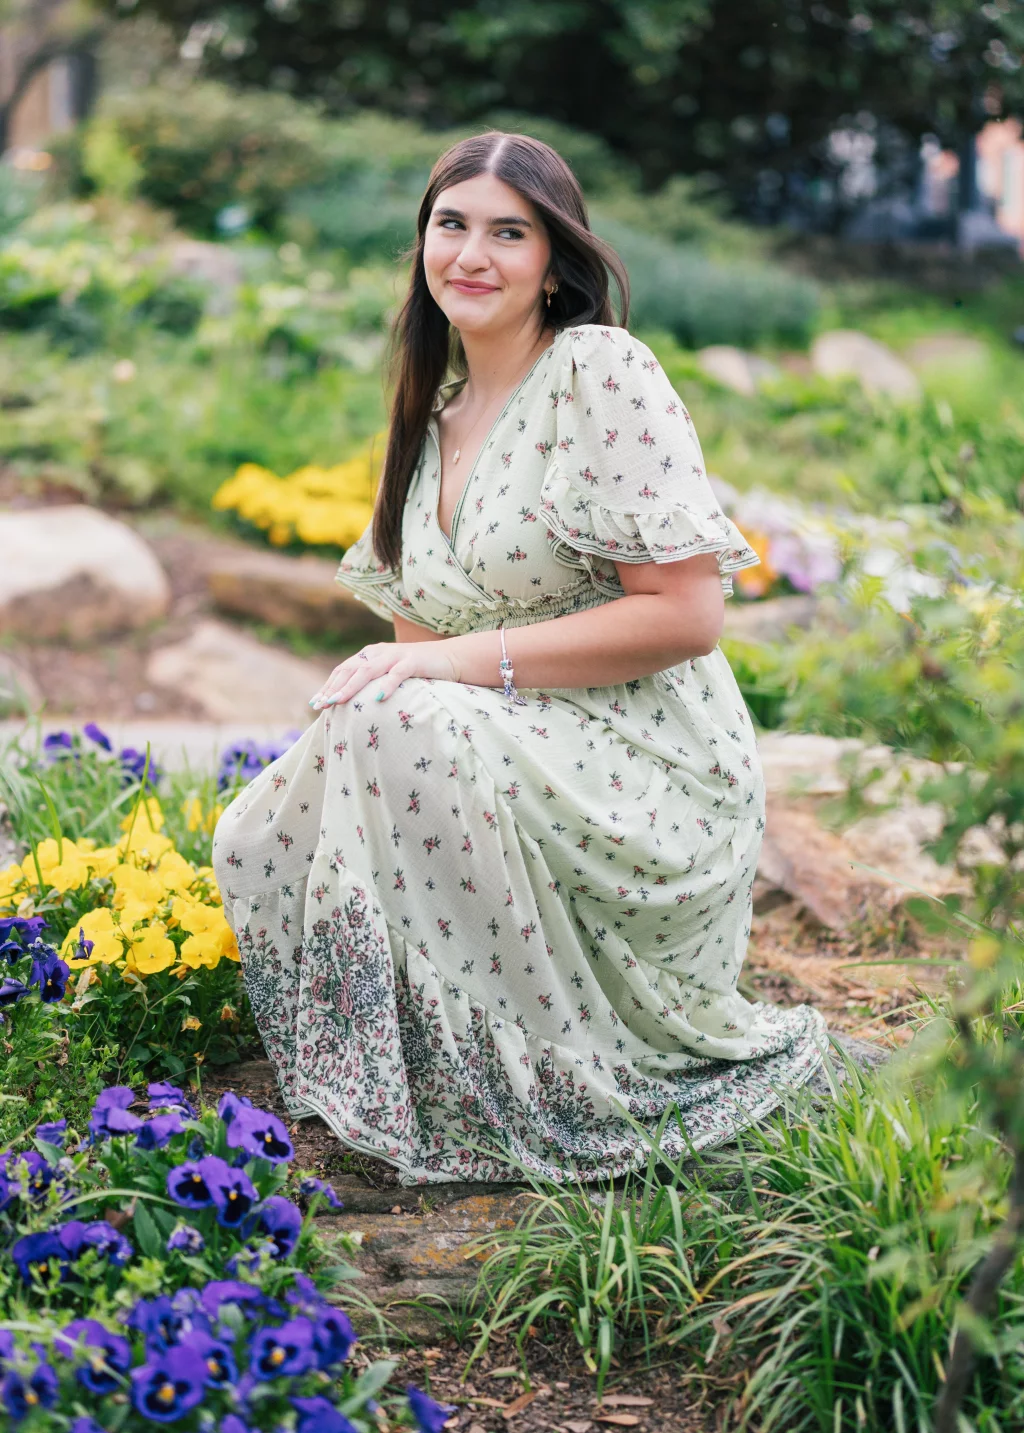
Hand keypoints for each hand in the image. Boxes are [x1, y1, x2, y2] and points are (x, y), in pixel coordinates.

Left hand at [310, 641, 459, 709]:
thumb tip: (351, 705)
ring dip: (351, 687)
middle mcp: (378, 653)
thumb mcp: (390, 675)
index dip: (328, 685)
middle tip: (320, 705)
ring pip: (367, 671)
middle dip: (333, 688)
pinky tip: (377, 698)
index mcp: (370, 655)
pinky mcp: (413, 661)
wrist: (450, 658)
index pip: (343, 670)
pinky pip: (397, 673)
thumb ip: (372, 683)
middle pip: (350, 670)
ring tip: (338, 701)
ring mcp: (396, 656)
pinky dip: (386, 685)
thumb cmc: (418, 672)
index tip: (315, 703)